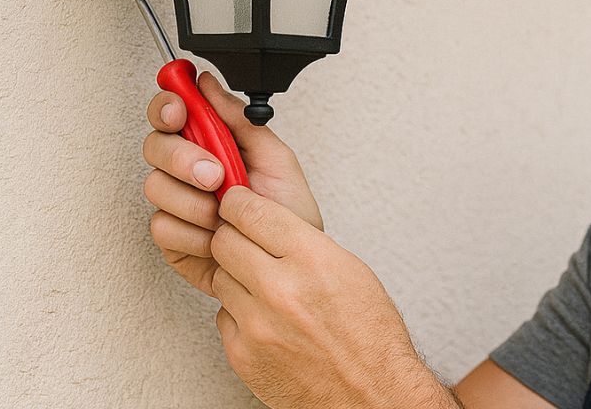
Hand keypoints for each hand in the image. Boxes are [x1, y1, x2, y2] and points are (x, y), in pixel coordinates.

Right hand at [142, 70, 323, 296]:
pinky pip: (161, 226)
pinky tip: (216, 237)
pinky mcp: (172, 238)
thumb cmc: (287, 212)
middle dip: (182, 158)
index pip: (172, 113)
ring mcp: (177, 203)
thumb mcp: (276, 158)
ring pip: (155, 186)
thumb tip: (208, 83)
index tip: (179, 112)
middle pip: (155, 146)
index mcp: (211, 143)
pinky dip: (192, 233)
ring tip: (225, 213)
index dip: (167, 106)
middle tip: (215, 175)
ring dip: (194, 201)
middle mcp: (188, 169)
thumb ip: (240, 120)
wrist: (290, 263)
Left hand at [211, 186, 459, 408]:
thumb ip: (304, 241)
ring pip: (220, 277)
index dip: (239, 202)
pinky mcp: (242, 353)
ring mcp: (257, 324)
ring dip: (235, 275)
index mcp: (313, 260)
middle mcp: (280, 289)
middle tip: (243, 238)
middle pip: (225, 241)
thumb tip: (266, 219)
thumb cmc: (369, 333)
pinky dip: (239, 313)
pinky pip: (223, 316)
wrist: (369, 395)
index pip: (253, 212)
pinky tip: (265, 318)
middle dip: (231, 235)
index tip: (237, 201)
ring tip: (263, 284)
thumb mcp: (350, 270)